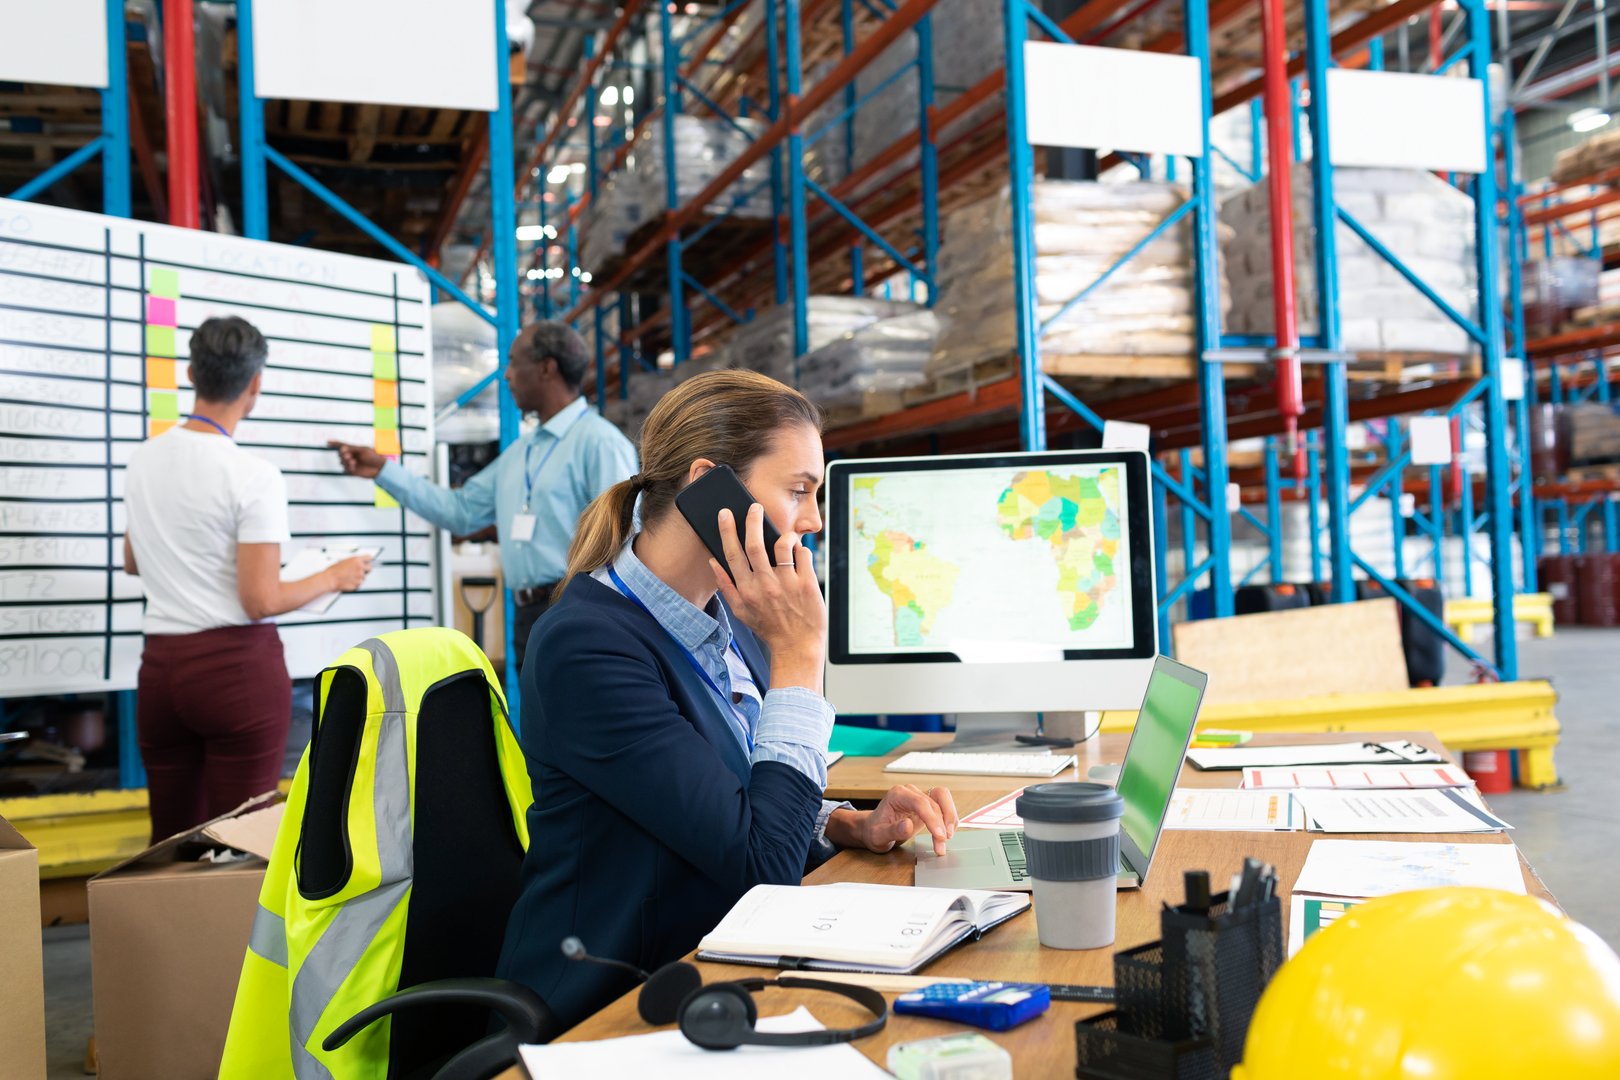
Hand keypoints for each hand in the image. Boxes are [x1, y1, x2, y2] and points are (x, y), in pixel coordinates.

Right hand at [324, 555, 372, 591]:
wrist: (330, 579)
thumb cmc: (334, 570)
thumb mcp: (344, 561)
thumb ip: (354, 561)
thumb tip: (357, 562)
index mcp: (356, 560)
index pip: (369, 557)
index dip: (368, 560)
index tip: (368, 561)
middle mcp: (360, 567)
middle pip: (369, 568)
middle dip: (366, 569)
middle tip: (360, 570)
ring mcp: (360, 576)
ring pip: (364, 576)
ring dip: (359, 577)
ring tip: (350, 576)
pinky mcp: (358, 584)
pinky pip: (360, 583)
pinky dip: (356, 583)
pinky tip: (349, 581)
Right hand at [328, 440, 386, 478]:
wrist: (379, 468)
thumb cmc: (373, 457)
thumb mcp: (363, 450)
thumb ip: (352, 449)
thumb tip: (342, 448)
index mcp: (354, 449)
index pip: (342, 445)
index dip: (335, 443)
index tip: (328, 442)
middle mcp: (351, 455)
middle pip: (340, 454)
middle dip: (343, 454)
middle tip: (349, 456)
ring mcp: (351, 463)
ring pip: (341, 462)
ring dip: (346, 461)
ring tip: (354, 462)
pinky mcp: (352, 470)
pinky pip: (345, 469)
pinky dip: (348, 467)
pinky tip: (354, 468)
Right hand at [708, 504, 825, 691]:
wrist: (797, 647)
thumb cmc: (769, 628)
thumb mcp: (741, 611)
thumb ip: (726, 586)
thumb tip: (713, 562)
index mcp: (746, 591)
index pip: (733, 554)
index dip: (727, 531)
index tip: (726, 513)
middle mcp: (765, 586)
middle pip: (755, 544)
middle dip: (752, 520)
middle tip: (754, 507)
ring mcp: (787, 584)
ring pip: (782, 545)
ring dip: (783, 535)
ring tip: (784, 536)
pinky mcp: (807, 584)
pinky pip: (804, 554)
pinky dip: (801, 549)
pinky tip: (799, 554)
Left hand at [837, 785, 957, 856]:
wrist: (874, 829)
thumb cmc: (874, 831)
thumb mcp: (879, 836)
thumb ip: (893, 831)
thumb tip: (908, 825)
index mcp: (897, 795)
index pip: (920, 803)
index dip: (932, 819)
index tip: (940, 836)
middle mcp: (910, 792)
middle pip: (934, 803)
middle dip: (941, 825)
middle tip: (942, 844)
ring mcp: (919, 796)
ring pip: (943, 799)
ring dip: (949, 818)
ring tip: (947, 838)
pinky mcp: (926, 804)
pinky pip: (943, 805)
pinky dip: (949, 819)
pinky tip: (947, 833)